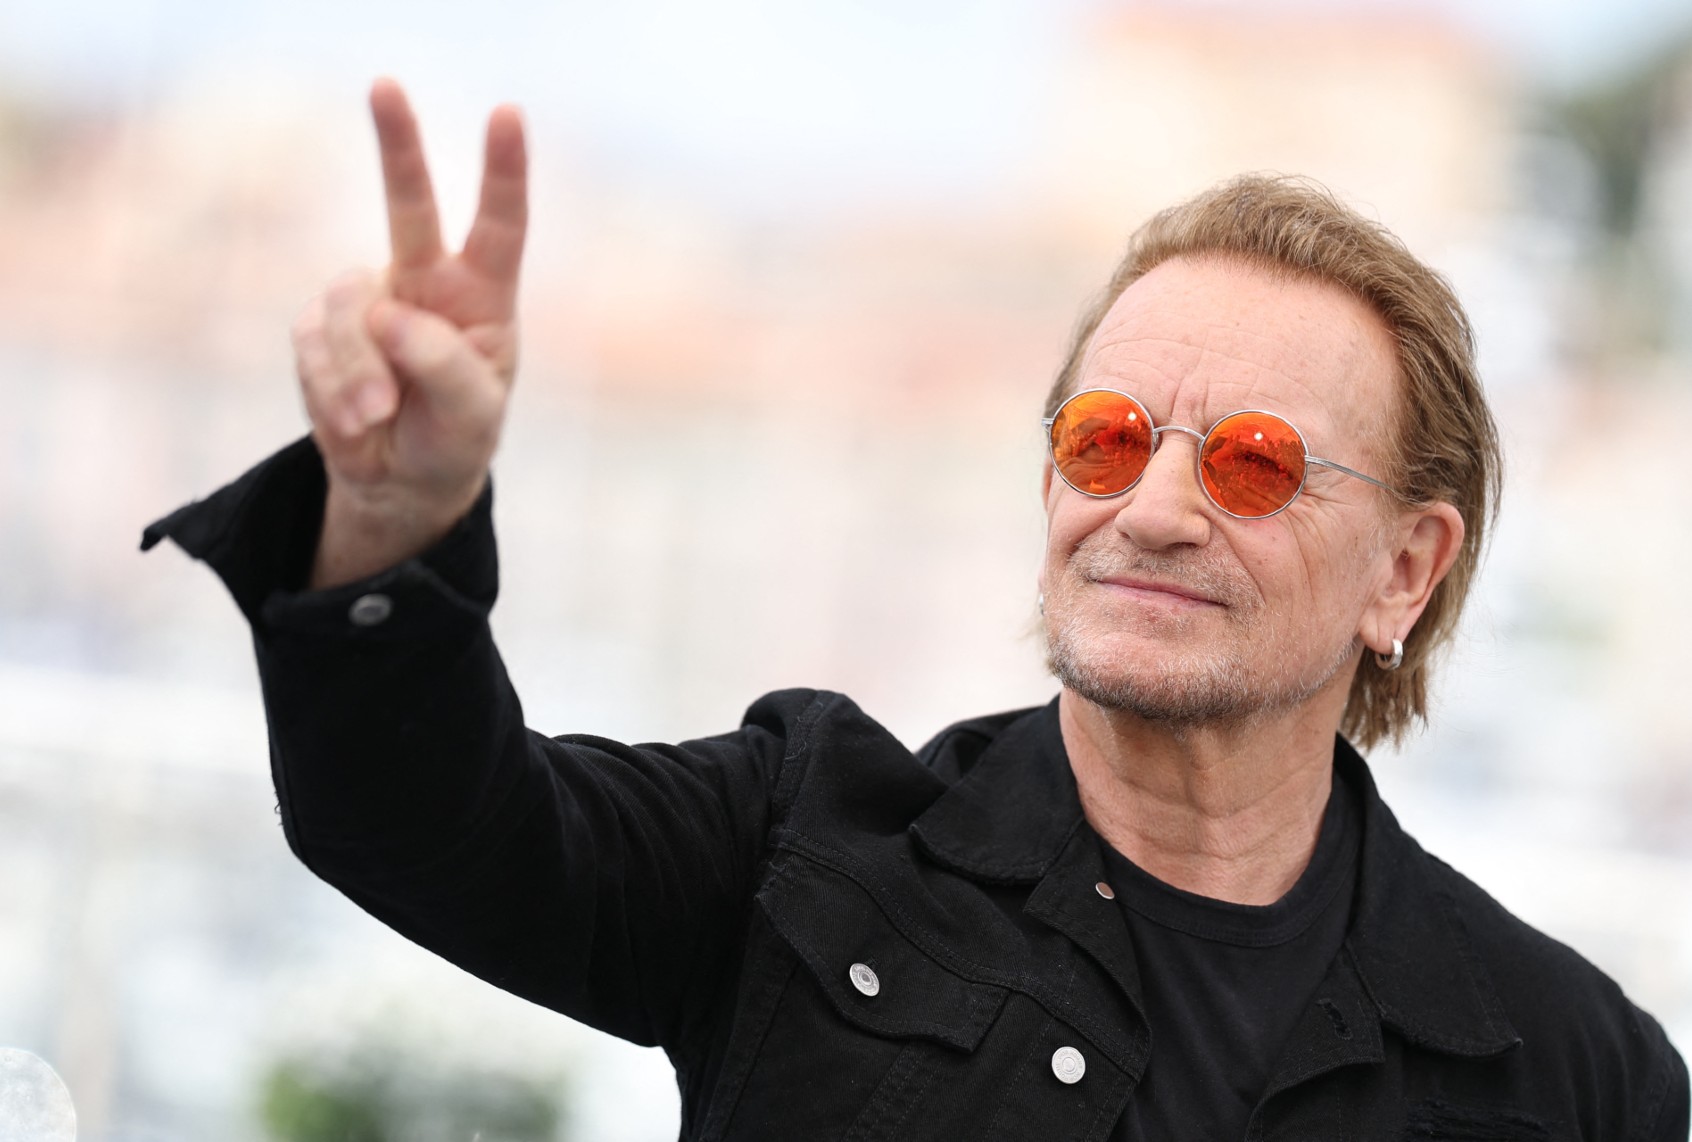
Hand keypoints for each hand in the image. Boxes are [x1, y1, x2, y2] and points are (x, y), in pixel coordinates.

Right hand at [293, 78, 528, 588]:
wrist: (400, 482)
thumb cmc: (453, 441)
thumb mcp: (472, 417)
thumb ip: (443, 364)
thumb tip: (386, 312)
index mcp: (482, 295)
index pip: (498, 225)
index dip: (502, 170)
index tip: (507, 113)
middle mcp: (424, 283)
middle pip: (409, 203)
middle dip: (396, 143)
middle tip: (385, 85)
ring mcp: (369, 301)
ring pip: (348, 307)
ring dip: (359, 370)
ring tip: (378, 415)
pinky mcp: (320, 330)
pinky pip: (313, 345)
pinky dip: (332, 388)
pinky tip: (355, 421)